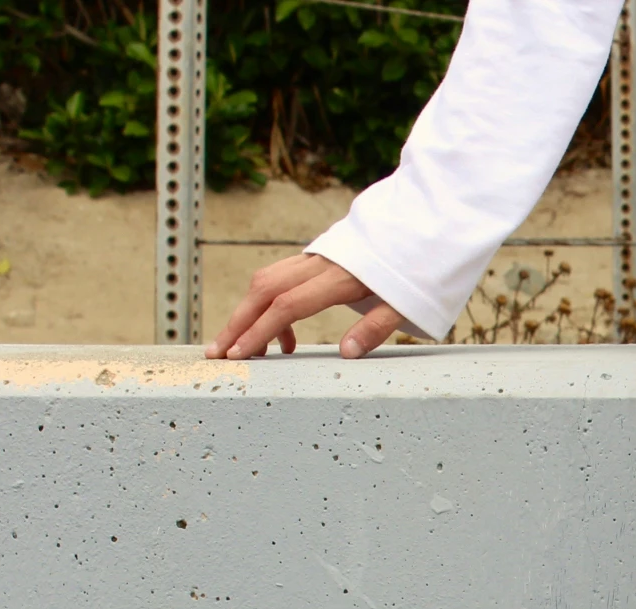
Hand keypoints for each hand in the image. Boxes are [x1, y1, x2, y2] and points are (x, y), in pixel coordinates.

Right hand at [208, 253, 409, 359]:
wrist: (418, 227)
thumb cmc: (414, 270)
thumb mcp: (406, 303)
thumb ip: (376, 327)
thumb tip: (346, 352)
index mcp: (340, 277)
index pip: (288, 305)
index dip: (261, 331)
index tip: (240, 354)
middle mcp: (319, 264)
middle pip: (264, 290)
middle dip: (237, 323)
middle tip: (216, 353)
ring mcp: (313, 258)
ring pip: (266, 282)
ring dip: (246, 314)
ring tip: (239, 349)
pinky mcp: (313, 260)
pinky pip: (279, 280)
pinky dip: (269, 306)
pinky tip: (282, 340)